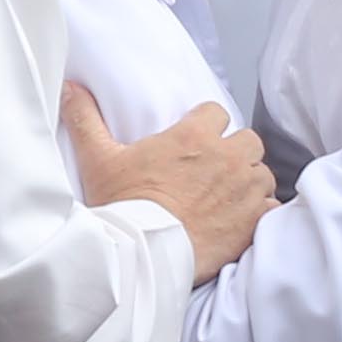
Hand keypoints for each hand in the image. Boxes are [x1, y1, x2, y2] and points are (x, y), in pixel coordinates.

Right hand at [64, 80, 278, 278]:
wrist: (143, 254)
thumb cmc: (123, 206)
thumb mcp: (98, 159)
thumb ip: (86, 119)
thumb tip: (70, 87)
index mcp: (195, 136)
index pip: (216, 113)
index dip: (207, 127)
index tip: (196, 144)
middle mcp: (228, 157)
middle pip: (247, 141)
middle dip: (235, 152)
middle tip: (215, 172)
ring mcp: (246, 189)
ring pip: (262, 173)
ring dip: (249, 182)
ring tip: (227, 197)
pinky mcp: (254, 220)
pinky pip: (271, 207)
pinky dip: (260, 212)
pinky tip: (241, 220)